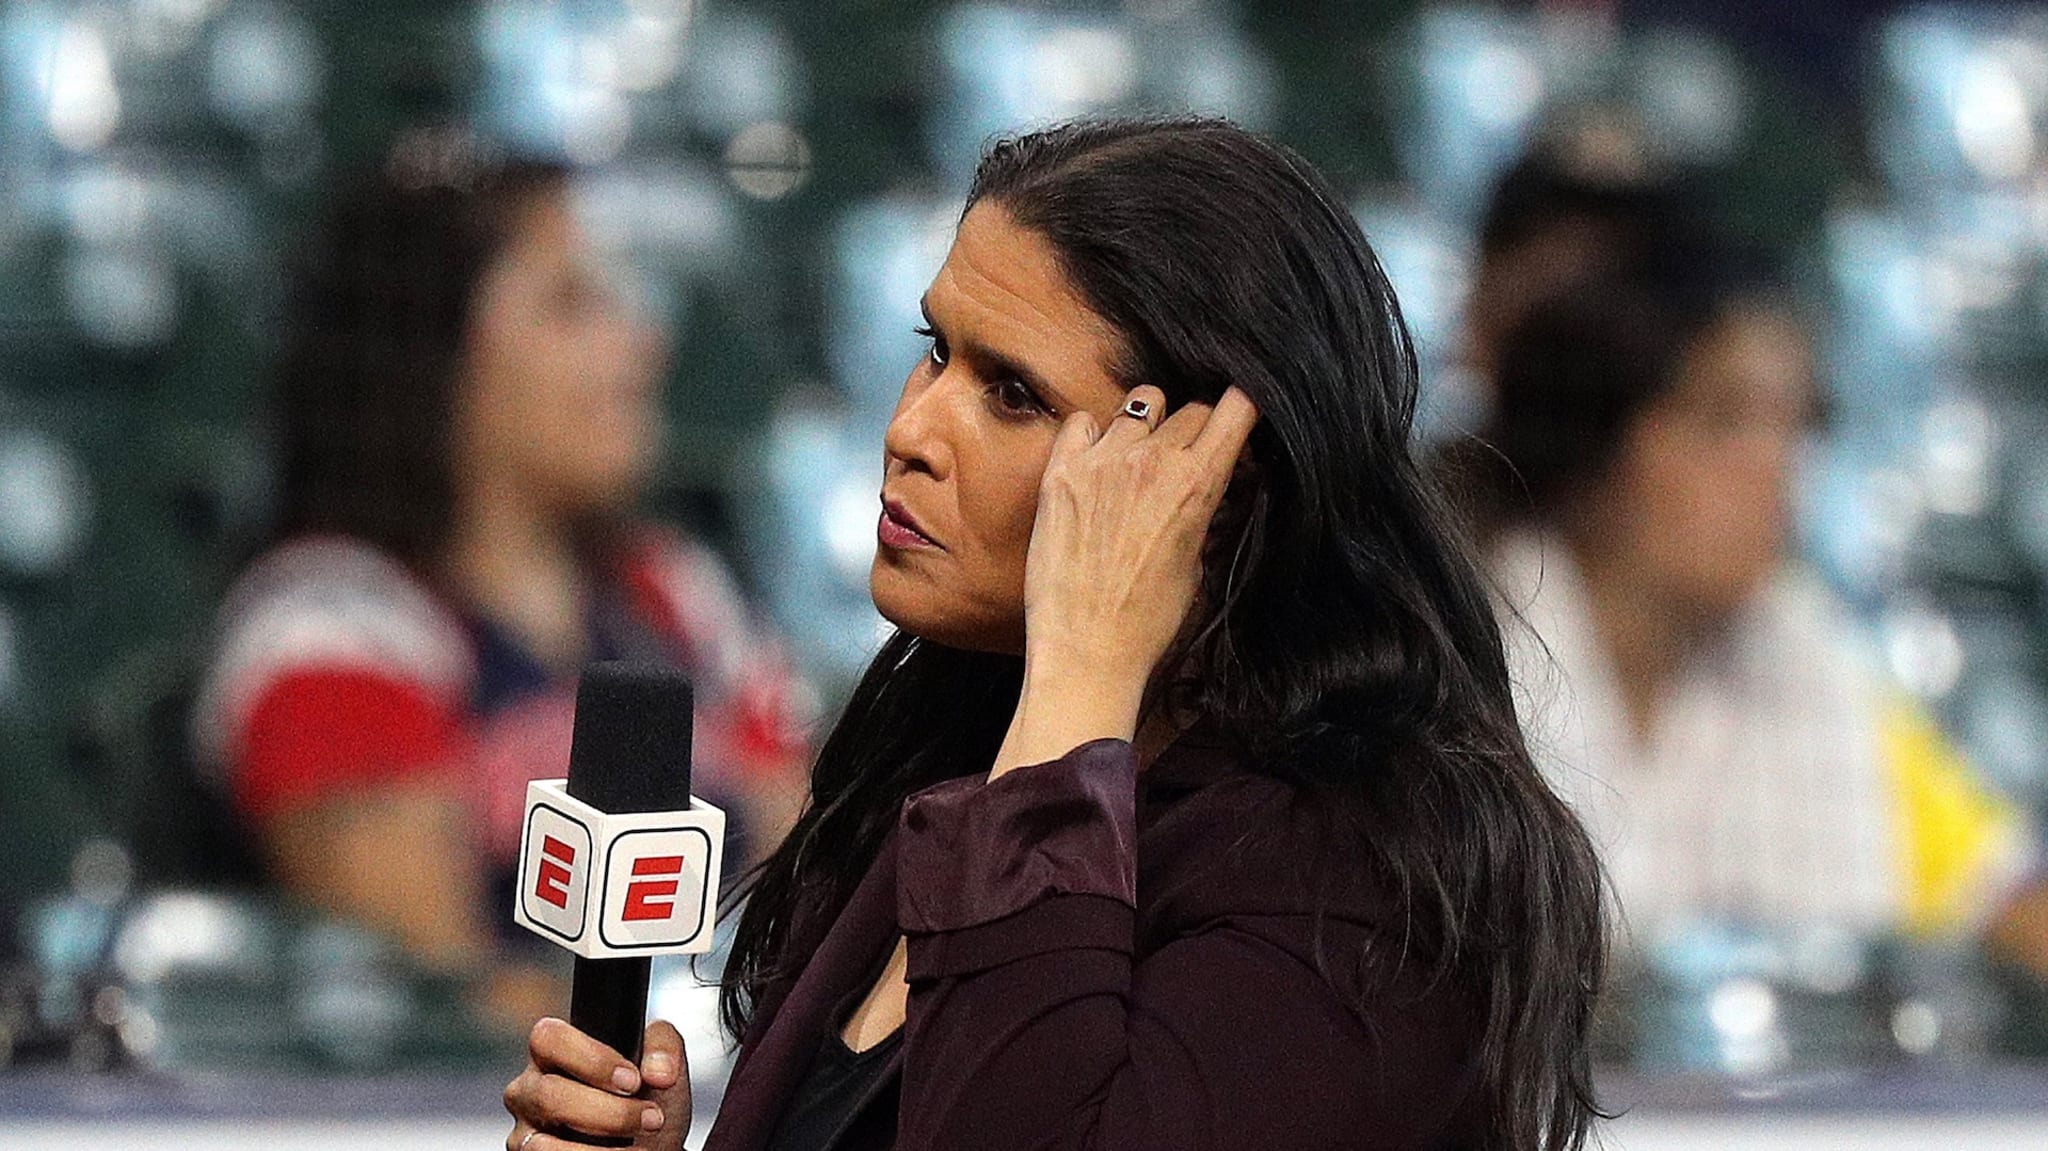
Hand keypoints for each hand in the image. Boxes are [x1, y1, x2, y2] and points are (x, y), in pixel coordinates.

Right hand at [503, 1017, 690, 1150]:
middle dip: (610, 1113)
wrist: (653, 1145)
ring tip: (639, 1147)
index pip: (550, 1038)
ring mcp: (525, 1130)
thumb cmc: (647, 1099)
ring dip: (601, 1150)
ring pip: (543, 1144)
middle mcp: (530, 1088)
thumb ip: (663, 1046)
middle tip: (652, 1119)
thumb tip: (658, 1071)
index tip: (634, 1081)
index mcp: (553, 1051)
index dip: (593, 1060)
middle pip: (550, 1095)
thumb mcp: (660, 1064)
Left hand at [992, 385, 1256, 774]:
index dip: (1243, 410)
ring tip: (1138, 461)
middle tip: (1186, 462)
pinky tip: (1096, 463)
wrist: (1086, 649)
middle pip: (1191, 408)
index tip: (1238, 422)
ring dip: (1147, 426)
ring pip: (1140, 404)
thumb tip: (1213, 482)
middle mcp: (1151, 460)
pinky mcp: (1061, 471)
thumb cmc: (1148, 620)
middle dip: (1196, 430)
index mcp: (1197, 482)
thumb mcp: (1198, 563)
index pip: (1237, 406)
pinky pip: (1082, 421)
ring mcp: (1102, 461)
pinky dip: (1093, 434)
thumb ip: (1205, 509)